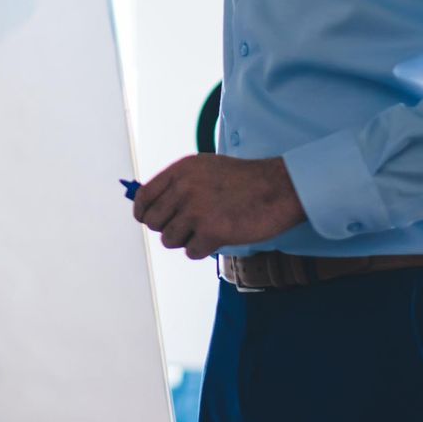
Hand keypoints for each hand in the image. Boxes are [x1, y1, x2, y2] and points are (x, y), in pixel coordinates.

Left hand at [132, 154, 307, 260]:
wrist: (279, 188)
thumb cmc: (244, 180)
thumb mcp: (205, 168)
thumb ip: (178, 183)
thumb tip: (149, 204)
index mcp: (181, 170)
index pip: (144, 196)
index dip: (143, 212)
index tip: (148, 220)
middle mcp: (184, 188)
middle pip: (153, 222)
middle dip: (167, 228)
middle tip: (187, 228)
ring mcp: (197, 210)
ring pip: (169, 240)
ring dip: (186, 240)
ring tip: (206, 231)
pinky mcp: (212, 232)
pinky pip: (190, 252)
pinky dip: (202, 250)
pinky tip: (217, 239)